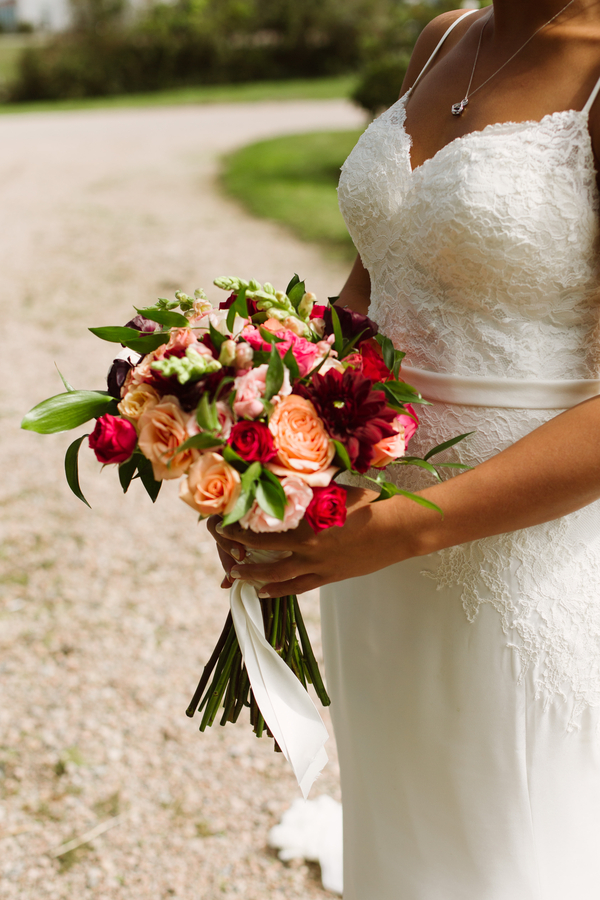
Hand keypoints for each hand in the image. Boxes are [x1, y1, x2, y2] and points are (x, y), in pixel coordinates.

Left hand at [211, 486, 407, 595]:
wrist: (395, 530)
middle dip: (240, 553)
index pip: (262, 528)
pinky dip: (280, 590)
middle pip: (264, 553)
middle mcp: (307, 548)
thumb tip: (288, 478)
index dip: (240, 529)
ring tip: (236, 577)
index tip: (223, 525)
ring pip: (278, 575)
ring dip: (255, 576)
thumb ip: (310, 491)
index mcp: (306, 524)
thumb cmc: (369, 503)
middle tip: (223, 552)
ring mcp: (318, 565)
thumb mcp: (335, 491)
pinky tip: (266, 591)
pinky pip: (299, 587)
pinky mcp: (329, 577)